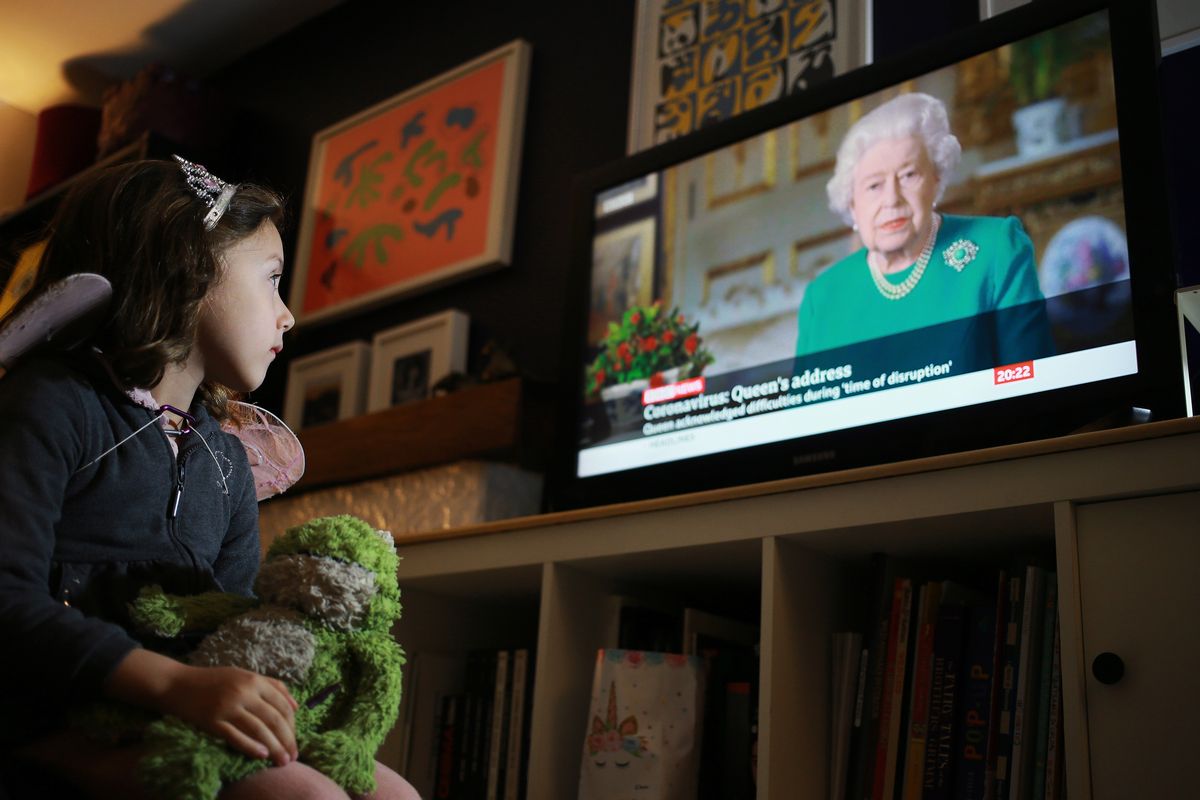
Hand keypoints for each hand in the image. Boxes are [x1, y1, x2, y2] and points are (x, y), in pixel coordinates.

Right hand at [104, 649, 299, 766]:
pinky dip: (251, 747)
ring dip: (274, 748)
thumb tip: (296, 705)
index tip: (296, 741)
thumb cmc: (214, 681)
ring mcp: (227, 707)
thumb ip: (272, 686)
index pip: (282, 706)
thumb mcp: (244, 675)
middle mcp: (243, 692)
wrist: (177, 684)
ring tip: (282, 761)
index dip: (292, 726)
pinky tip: (262, 756)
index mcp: (254, 680)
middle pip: (274, 720)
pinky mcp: (212, 721)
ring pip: (259, 730)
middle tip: (294, 757)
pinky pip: (236, 737)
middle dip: (287, 740)